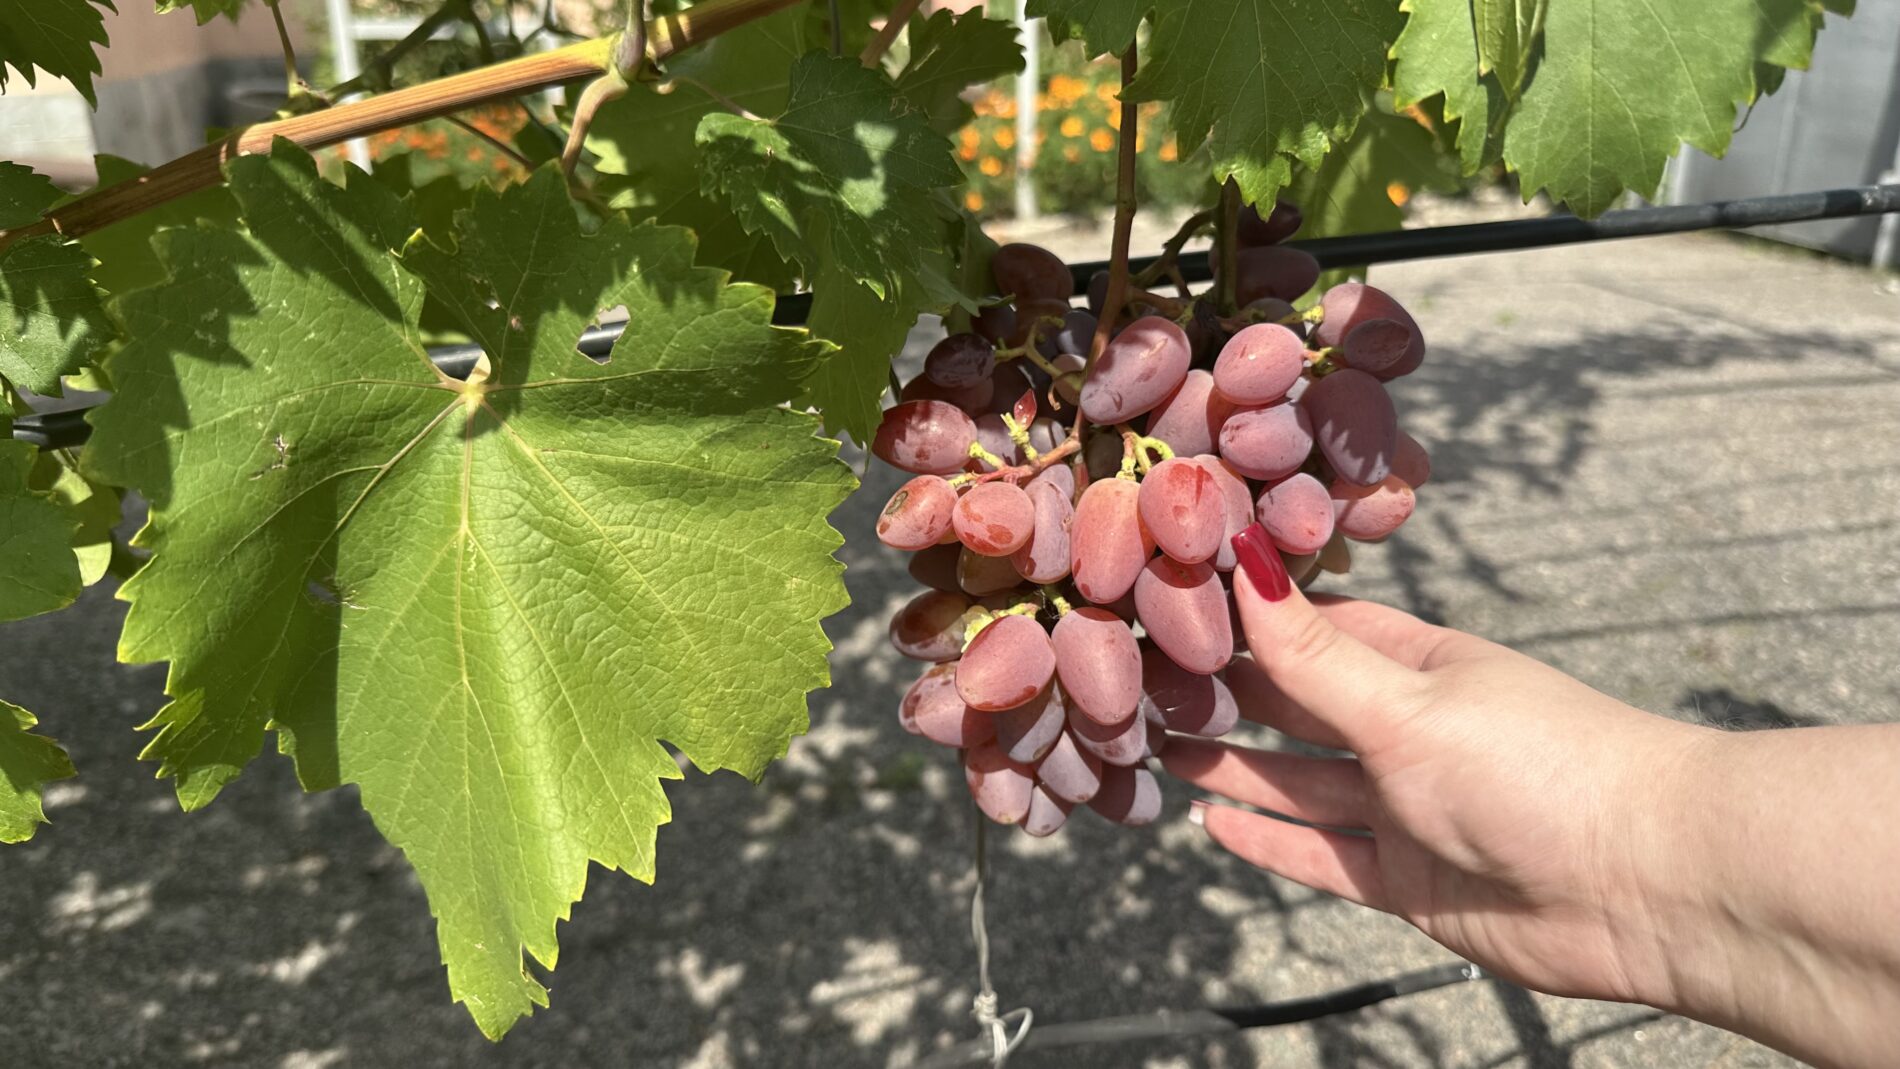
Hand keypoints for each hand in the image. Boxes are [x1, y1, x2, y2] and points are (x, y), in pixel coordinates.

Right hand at [1164, 524, 1703, 1004]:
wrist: (1651, 888)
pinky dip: (1268, 840)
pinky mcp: (1410, 880)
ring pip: (1302, 782)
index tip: (1169, 600)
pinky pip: (1321, 854)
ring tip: (1161, 742)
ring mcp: (1409, 807)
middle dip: (1228, 691)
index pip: (1314, 630)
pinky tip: (1211, 822)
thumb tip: (1242, 558)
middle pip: (1300, 706)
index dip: (1245, 616)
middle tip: (1141, 678)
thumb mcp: (1409, 704)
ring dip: (1236, 765)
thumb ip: (1313, 655)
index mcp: (1420, 665)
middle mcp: (1411, 731)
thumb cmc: (1545, 768)